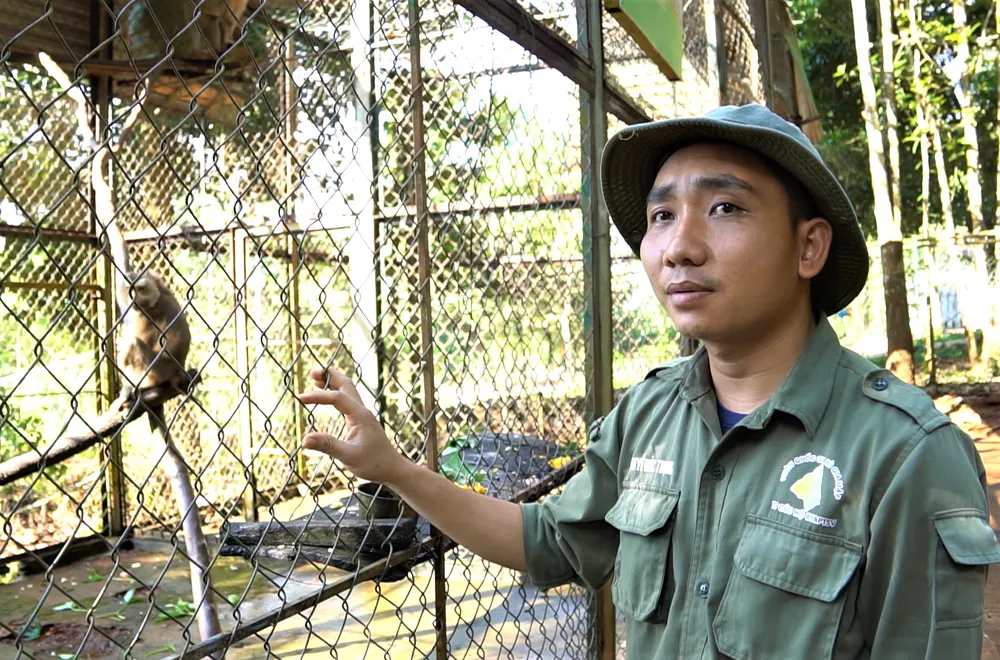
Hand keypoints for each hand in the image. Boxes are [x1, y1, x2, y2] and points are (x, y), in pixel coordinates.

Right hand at [297, 367, 409, 484]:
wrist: (392, 468)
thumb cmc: (374, 464)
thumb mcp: (348, 456)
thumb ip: (327, 446)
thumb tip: (305, 439)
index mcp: (360, 415)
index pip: (337, 398)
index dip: (318, 396)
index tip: (300, 398)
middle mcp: (362, 411)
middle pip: (346, 384)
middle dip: (329, 376)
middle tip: (312, 372)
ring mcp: (362, 414)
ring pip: (348, 390)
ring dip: (333, 382)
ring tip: (316, 378)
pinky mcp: (361, 420)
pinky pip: (348, 400)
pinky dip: (336, 392)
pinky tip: (328, 397)